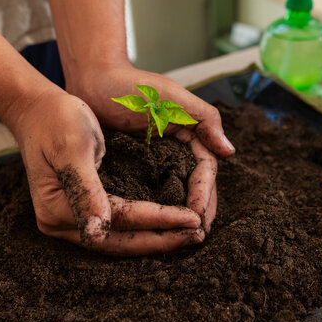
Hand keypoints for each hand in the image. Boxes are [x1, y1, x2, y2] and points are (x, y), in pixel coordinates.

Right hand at [12, 89, 204, 255]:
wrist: (38, 110)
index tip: (192, 220)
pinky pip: (118, 228)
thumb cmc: (57, 120)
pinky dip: (144, 227)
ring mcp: (70, 219)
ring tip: (188, 234)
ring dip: (156, 237)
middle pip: (121, 241)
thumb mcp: (73, 149)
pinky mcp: (81, 210)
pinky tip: (166, 226)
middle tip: (198, 234)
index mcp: (58, 208)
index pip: (120, 221)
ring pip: (121, 239)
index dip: (158, 221)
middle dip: (162, 239)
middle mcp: (62, 221)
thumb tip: (98, 232)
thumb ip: (85, 190)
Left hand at [66, 64, 231, 230]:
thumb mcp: (172, 98)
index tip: (199, 214)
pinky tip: (156, 228)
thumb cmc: (132, 85)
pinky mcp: (135, 169)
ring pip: (176, 194)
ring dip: (182, 217)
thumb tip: (229, 152)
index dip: (204, 192)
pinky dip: (157, 211)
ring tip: (183, 240)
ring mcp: (156, 162)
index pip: (205, 169)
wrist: (92, 81)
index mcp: (191, 135)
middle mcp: (176, 151)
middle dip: (200, 211)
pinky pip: (151, 193)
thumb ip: (204, 119)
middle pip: (196, 187)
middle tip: (198, 237)